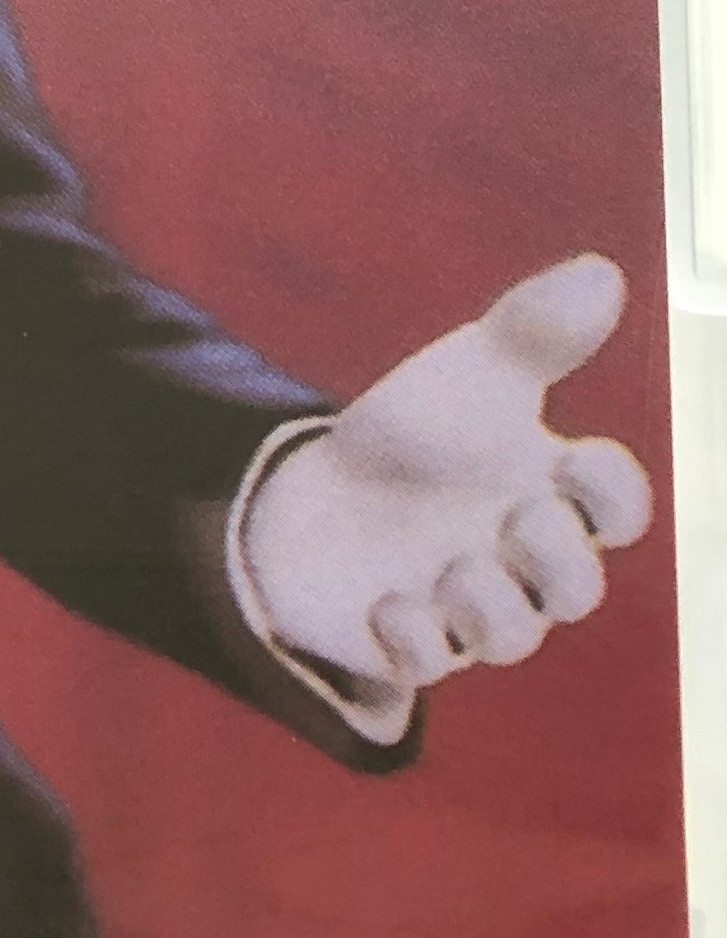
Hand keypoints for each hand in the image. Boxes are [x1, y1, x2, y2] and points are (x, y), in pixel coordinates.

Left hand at [239, 253, 652, 701]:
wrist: (319, 487)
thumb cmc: (422, 433)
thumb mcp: (471, 372)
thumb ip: (534, 330)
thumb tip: (602, 272)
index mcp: (551, 494)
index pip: (618, 510)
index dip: (614, 494)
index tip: (575, 452)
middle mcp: (520, 562)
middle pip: (578, 589)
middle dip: (559, 558)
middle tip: (518, 515)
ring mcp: (464, 607)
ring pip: (511, 637)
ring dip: (491, 604)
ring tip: (456, 565)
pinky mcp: (404, 640)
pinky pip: (424, 665)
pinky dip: (412, 638)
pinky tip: (389, 603)